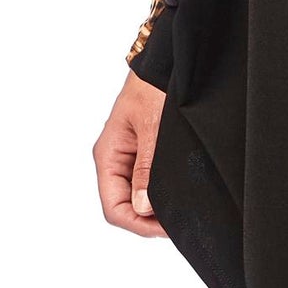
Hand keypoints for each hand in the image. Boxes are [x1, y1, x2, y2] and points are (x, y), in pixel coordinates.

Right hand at [94, 70, 167, 236]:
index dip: (137, 223)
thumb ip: (146, 167)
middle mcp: (115, 158)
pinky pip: (145, 180)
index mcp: (108, 154)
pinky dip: (158, 192)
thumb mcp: (152, 126)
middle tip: (178, 223)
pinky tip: (175, 193)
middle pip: (123, 205)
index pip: (113, 207)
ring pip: (135, 195)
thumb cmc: (153, 84)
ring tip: (178, 211)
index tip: (166, 228)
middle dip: (147, 220)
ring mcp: (128, 154)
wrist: (165, 59)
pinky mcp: (143, 149)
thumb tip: (143, 206)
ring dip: (153, 207)